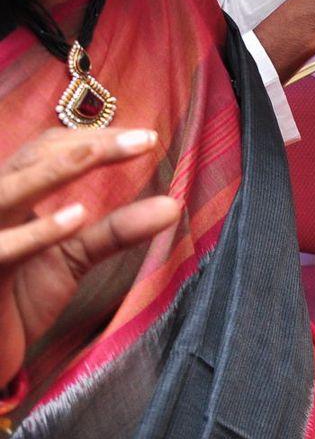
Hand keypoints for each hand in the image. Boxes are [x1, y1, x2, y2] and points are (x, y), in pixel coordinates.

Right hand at [0, 129, 180, 386]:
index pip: (45, 148)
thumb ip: (116, 230)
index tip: (146, 138)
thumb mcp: (72, 258)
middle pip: (33, 157)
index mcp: (9, 196)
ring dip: (58, 169)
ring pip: (10, 190)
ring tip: (102, 153)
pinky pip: (5, 249)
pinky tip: (77, 217)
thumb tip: (173, 206)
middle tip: (145, 139)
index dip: (92, 138)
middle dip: (89, 146)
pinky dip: (39, 231)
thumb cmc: (15, 301)